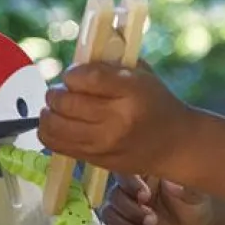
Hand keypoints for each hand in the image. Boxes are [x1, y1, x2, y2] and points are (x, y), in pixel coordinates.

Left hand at [38, 62, 191, 176]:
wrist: (175, 145)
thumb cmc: (157, 105)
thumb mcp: (143, 76)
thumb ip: (109, 66)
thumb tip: (73, 65)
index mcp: (132, 92)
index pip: (85, 77)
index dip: (72, 74)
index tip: (76, 75)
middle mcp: (117, 119)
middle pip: (65, 101)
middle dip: (58, 92)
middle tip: (65, 91)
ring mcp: (104, 142)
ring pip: (54, 124)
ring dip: (50, 112)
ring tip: (60, 107)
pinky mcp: (94, 158)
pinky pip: (54, 143)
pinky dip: (49, 131)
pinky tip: (60, 123)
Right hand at [101, 174, 213, 224]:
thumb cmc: (193, 201)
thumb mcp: (194, 193)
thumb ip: (184, 188)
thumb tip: (171, 184)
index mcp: (145, 175)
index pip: (125, 173)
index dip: (130, 184)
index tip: (146, 196)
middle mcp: (129, 191)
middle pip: (115, 196)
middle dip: (131, 211)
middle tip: (152, 220)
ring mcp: (124, 211)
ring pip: (109, 215)